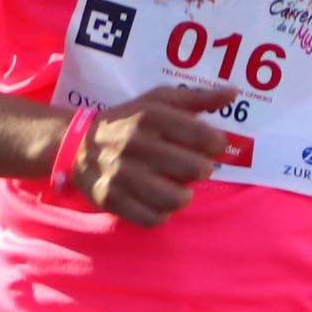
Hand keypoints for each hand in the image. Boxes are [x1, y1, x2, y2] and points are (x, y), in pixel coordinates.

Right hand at [79, 88, 229, 226]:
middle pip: (197, 169)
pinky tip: (157, 202)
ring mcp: (123, 173)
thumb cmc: (129, 120)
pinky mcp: (111, 198)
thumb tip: (234, 92)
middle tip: (193, 167)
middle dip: (201, 170)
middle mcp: (137, 143)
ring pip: (178, 199)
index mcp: (152, 116)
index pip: (205, 136)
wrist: (77, 144)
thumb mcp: (159, 101)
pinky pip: (153, 219)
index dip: (217, 144)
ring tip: (177, 187)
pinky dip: (160, 214)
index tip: (211, 146)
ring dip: (183, 195)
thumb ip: (198, 98)